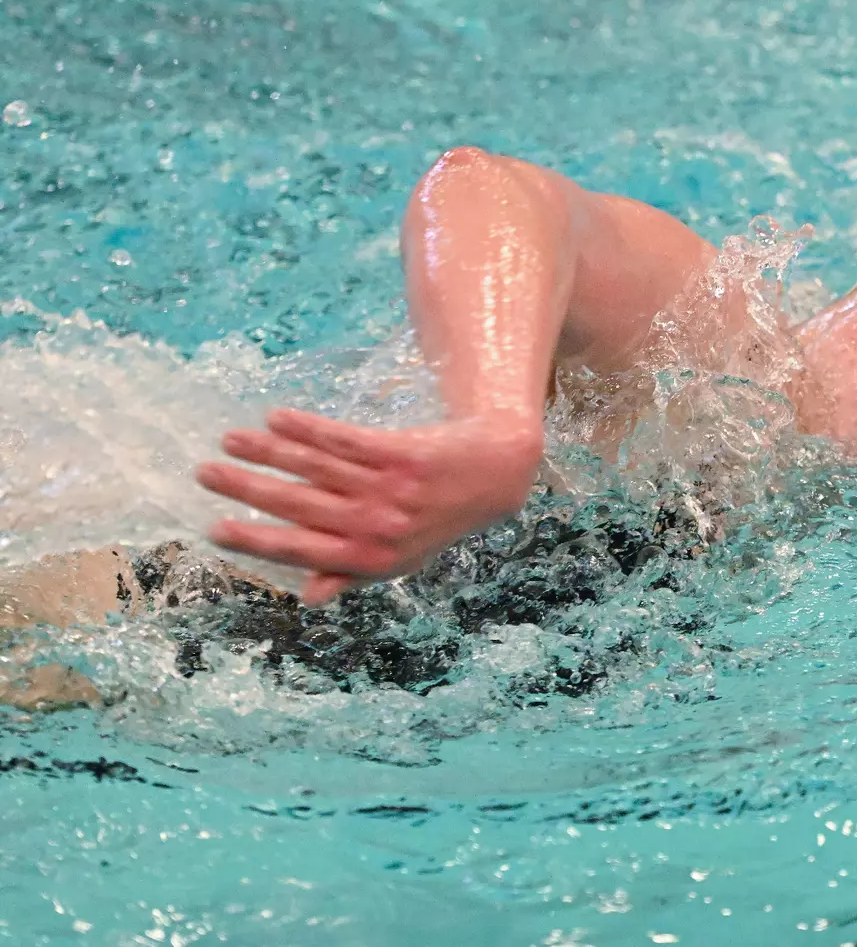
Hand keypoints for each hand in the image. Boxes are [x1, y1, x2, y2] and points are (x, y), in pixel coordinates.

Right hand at [196, 408, 542, 605]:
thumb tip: (307, 597)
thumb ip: (350, 573)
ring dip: (267, 452)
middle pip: (298, 505)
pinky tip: (276, 417)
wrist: (495, 475)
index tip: (214, 528)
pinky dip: (309, 429)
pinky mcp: (402, 454)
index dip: (255, 540)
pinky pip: (345, 440)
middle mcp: (377, 526)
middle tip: (205, 474)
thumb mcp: (399, 557)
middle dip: (247, 489)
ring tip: (230, 440)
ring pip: (315, 469)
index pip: (299, 550)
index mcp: (369, 558)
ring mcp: (390, 490)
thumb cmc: (437, 519)